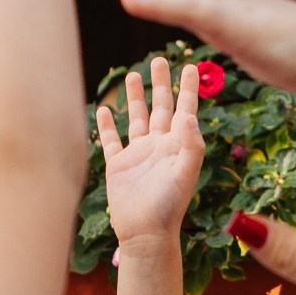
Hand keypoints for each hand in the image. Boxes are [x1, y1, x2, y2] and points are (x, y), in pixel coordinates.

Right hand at [97, 57, 205, 248]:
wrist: (145, 234)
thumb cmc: (168, 207)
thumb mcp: (185, 174)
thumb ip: (191, 145)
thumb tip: (189, 116)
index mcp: (178, 145)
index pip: (184, 110)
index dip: (188, 88)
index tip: (191, 66)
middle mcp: (159, 146)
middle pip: (160, 107)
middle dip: (160, 84)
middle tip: (159, 60)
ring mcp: (138, 154)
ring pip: (137, 118)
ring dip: (136, 97)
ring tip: (133, 74)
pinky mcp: (119, 165)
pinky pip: (112, 140)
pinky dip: (107, 125)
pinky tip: (104, 109)